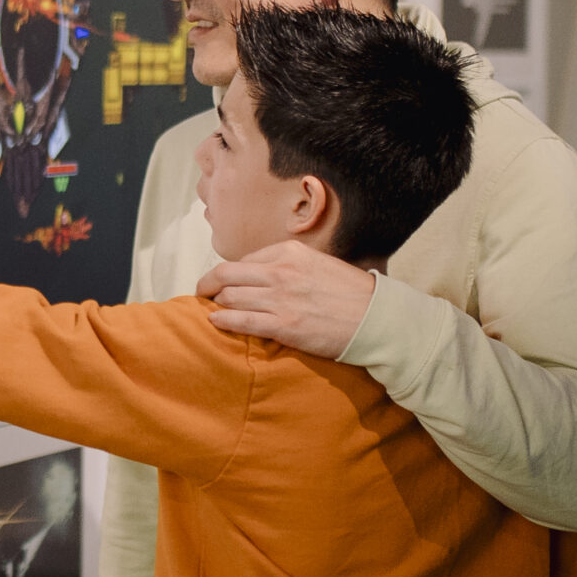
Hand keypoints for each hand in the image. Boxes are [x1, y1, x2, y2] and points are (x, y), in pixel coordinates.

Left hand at [198, 241, 376, 359]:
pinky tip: (215, 321)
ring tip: (210, 309)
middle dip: (208, 283)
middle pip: (227, 274)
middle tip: (202, 292)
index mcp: (290, 251)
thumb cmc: (351, 294)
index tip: (222, 281)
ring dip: (215, 303)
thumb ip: (290, 265)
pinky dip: (222, 320)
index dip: (229, 273)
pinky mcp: (283, 325)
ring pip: (229, 297)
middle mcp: (281, 271)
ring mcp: (281, 298)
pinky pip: (240, 320)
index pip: (244, 259)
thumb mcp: (319, 263)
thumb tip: (264, 272)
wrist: (375, 318)